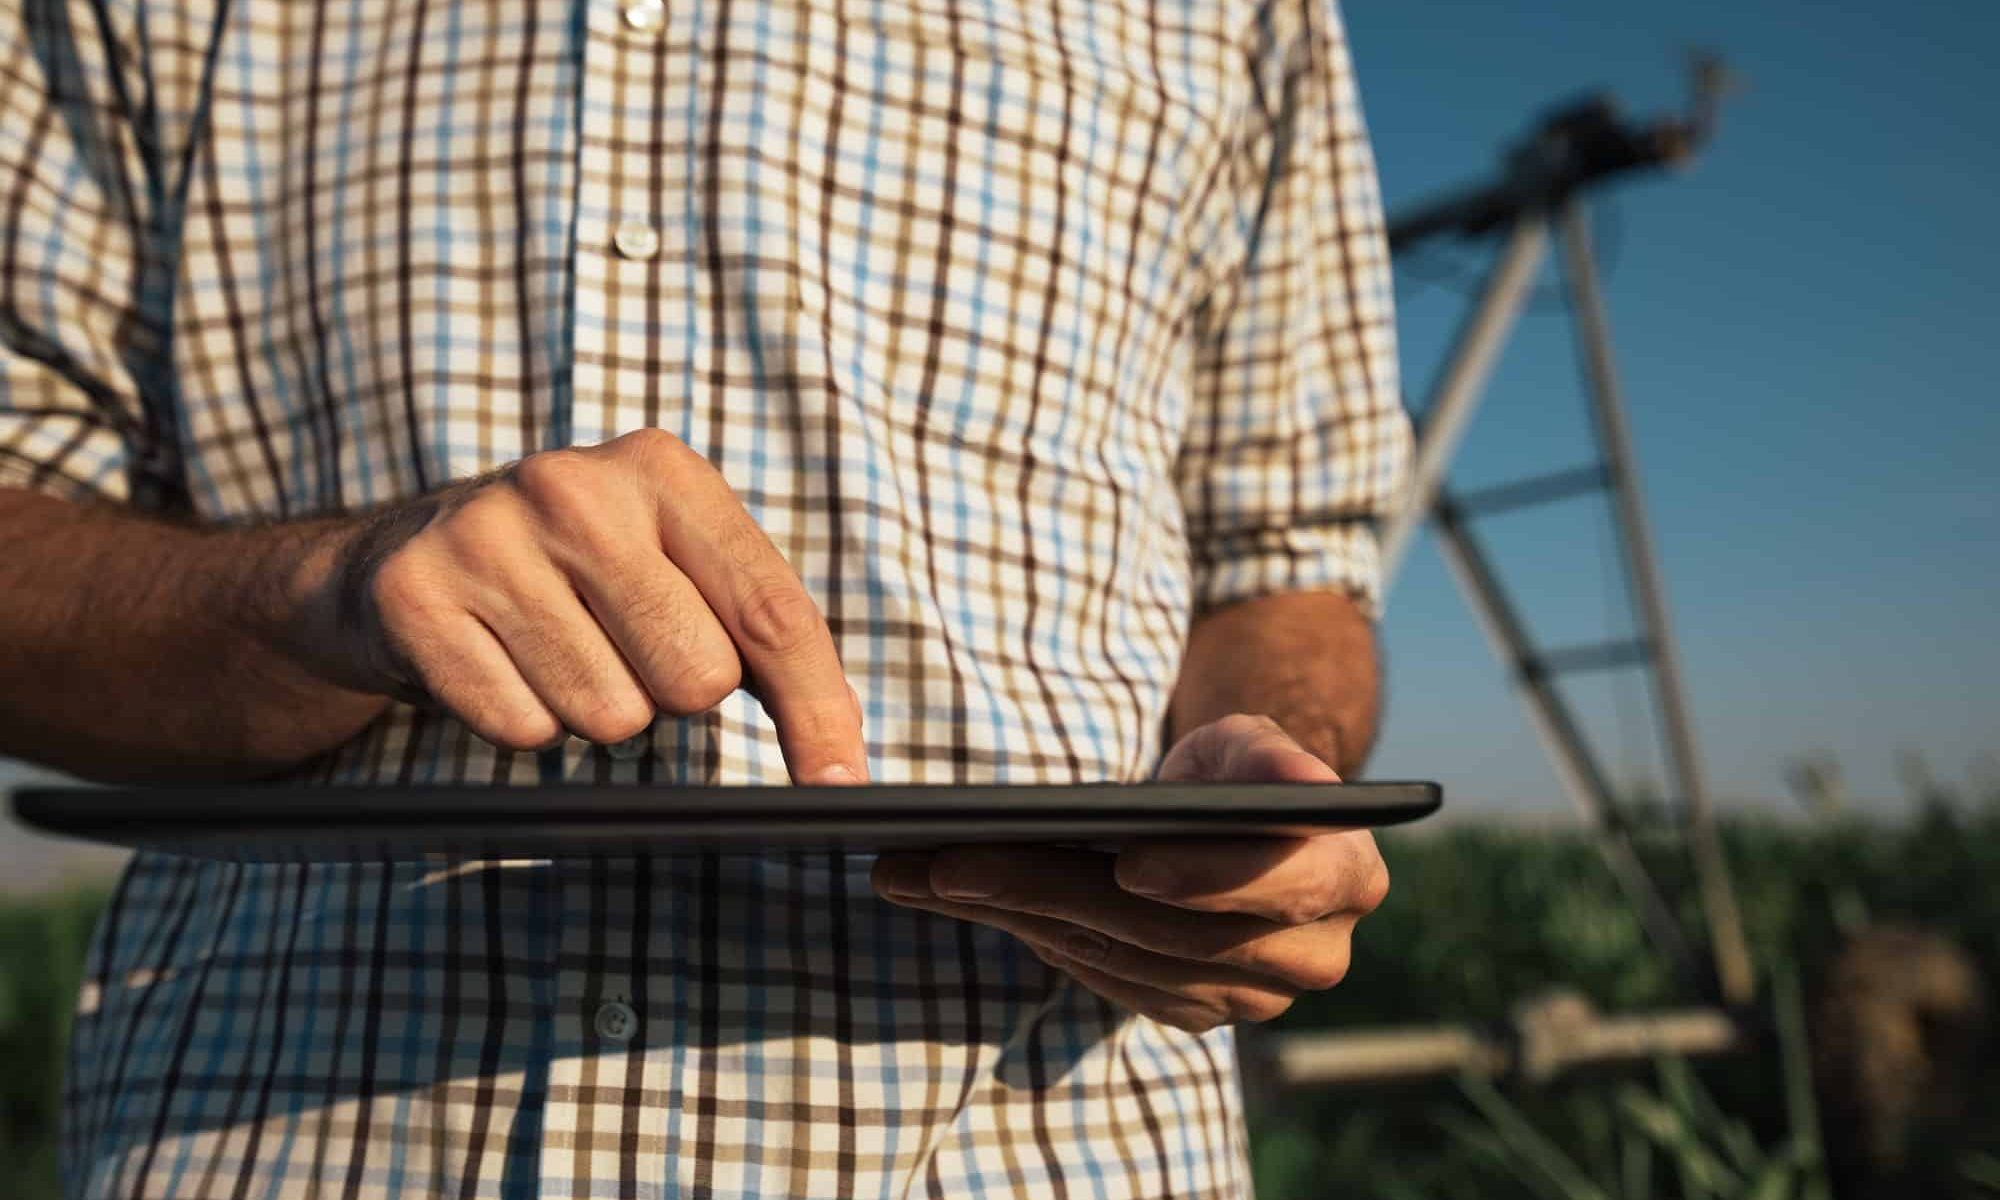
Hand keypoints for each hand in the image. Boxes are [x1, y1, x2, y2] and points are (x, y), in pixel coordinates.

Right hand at [283, 429, 866, 782]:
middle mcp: (576, 487)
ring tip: (553, 653)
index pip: (774, 610)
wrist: (392, 559)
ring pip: (611, 716)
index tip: (843, 779)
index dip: (817, 708)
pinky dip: (523, 722)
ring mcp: (488, 535)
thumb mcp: (667, 562)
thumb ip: (758, 630)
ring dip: (594, 712)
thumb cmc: (569, 574)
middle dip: (673, 696)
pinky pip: (522, 729)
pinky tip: (499, 666)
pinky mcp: (416, 596)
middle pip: (698, 676)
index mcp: (664, 471)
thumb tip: (839, 739)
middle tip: (623, 652)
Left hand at [871, 713, 1387, 1031]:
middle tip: (956, 861)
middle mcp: (1314, 956)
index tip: (1127, 862)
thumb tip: (1305, 789)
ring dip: (1020, 915)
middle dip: (1058, 891)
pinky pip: (1106, 984)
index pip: (1281, 887)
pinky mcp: (1195, 1014)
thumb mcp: (1251, 742)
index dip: (1203, 877)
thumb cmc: (1237, 772)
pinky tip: (967, 904)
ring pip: (1126, 962)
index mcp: (1347, 879)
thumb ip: (1273, 760)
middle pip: (1176, 932)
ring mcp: (1253, 998)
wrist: (1227, 827)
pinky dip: (1033, 938)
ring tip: (930, 874)